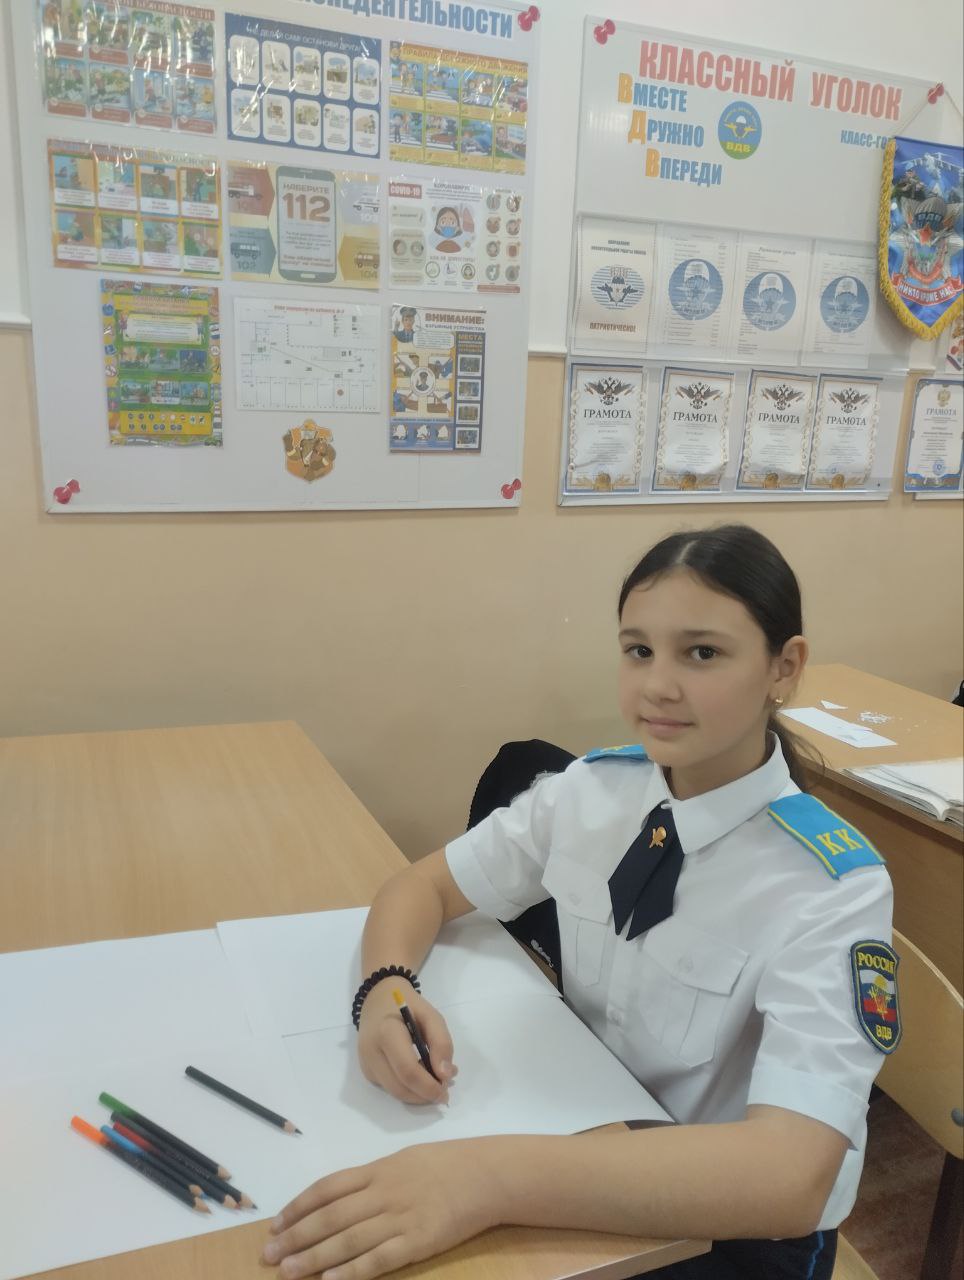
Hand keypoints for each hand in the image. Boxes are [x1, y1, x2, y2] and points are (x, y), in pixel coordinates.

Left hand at [261, 1138, 505, 1278]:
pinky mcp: (417, 1242)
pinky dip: (351, 1272)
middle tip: (269, 1256)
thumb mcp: (404, 1161)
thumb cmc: (445, 1166)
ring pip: (347, 1240)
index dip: (298, 1207)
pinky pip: (378, 1259)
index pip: (327, 1188)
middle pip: (330, 1216)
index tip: (276, 1225)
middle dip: (296, 1236)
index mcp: (378, 1170)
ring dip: (313, 1258)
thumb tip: (339, 1197)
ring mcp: (399, 1218)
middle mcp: (383, 1192)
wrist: (485, 1175)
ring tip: (287, 1272)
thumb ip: (373, 1179)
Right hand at [357, 982, 456, 1104]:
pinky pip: (389, 1088)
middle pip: (399, 1087)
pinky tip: (418, 1074)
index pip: (408, 1070)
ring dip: (417, 1094)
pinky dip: (407, 1088)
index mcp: (387, 1032)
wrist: (379, 998)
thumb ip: (441, 1043)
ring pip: (394, 1092)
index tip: (446, 1088)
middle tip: (443, 1090)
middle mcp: (371, 1051)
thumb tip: (445, 1075)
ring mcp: (366, 1063)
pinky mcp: (367, 1070)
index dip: (428, 1086)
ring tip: (433, 1081)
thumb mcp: (431, 1016)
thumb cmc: (409, 1006)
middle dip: (424, 1095)